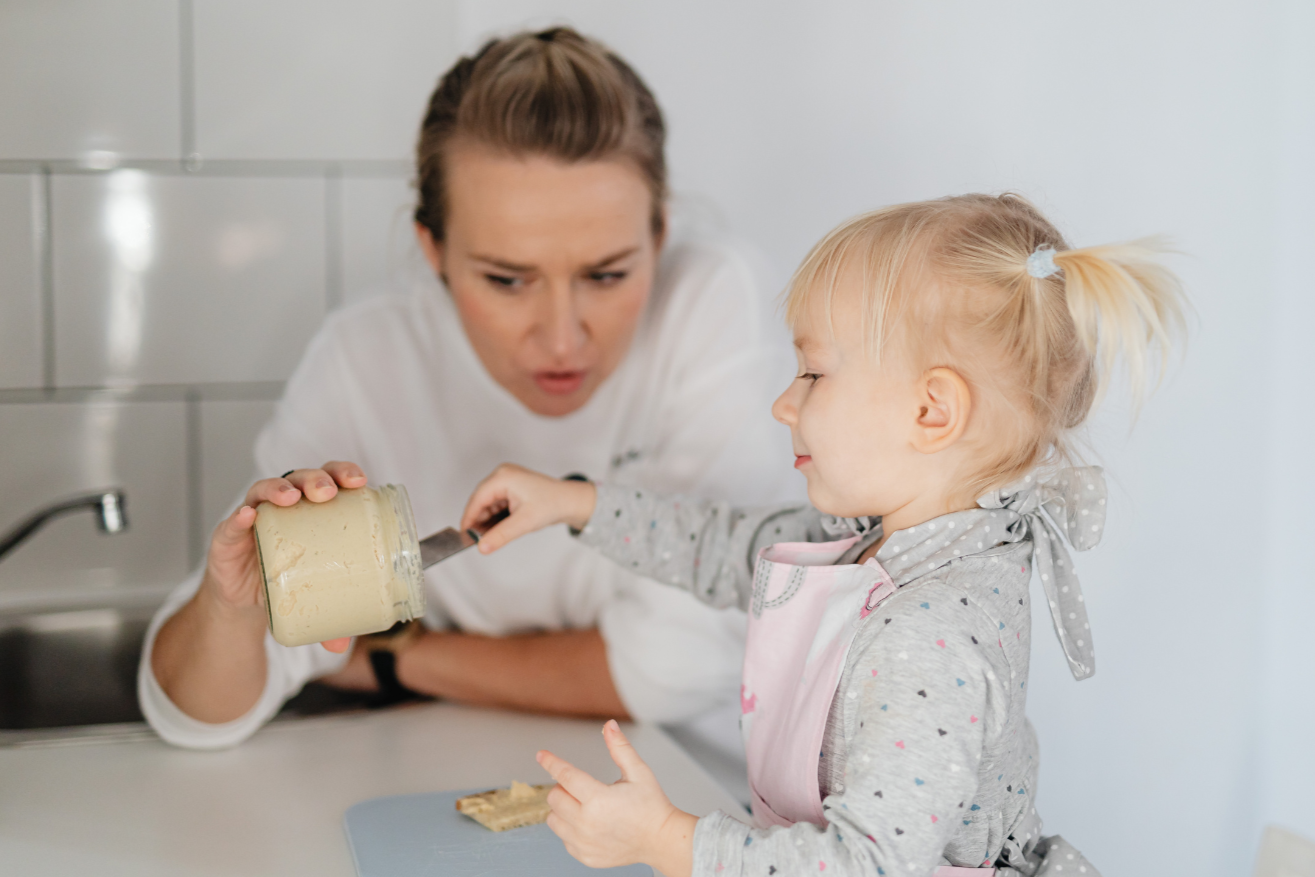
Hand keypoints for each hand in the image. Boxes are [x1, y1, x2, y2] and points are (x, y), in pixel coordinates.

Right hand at [200, 461, 366, 652]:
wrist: (243, 602)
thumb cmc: (287, 584)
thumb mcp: (313, 598)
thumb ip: (328, 616)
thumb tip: (340, 644)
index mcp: (313, 512)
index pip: (330, 479)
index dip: (343, 473)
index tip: (359, 481)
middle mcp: (284, 508)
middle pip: (300, 479)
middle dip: (316, 479)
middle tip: (327, 493)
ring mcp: (255, 520)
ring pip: (265, 491)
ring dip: (280, 489)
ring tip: (292, 498)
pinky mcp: (228, 539)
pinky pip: (231, 524)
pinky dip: (239, 518)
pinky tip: (247, 516)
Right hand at [460, 463, 596, 554]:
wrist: (570, 502)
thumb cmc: (552, 504)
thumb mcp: (524, 522)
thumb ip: (500, 535)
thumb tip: (482, 547)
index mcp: (503, 477)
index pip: (478, 498)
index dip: (469, 518)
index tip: (464, 535)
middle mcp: (503, 475)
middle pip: (481, 501)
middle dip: (480, 521)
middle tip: (479, 540)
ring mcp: (507, 480)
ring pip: (488, 504)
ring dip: (488, 520)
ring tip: (493, 536)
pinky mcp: (511, 488)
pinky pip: (496, 504)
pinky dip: (496, 517)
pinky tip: (500, 528)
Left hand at [536, 720, 696, 876]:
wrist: (661, 840)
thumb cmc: (651, 806)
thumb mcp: (639, 772)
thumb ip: (620, 748)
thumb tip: (609, 727)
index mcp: (599, 799)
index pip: (566, 776)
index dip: (552, 762)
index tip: (542, 755)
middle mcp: (587, 823)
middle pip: (555, 797)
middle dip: (565, 787)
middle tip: (584, 787)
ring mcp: (584, 842)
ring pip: (553, 819)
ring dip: (563, 808)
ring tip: (584, 806)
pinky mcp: (584, 855)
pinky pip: (563, 838)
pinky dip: (570, 828)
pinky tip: (589, 824)